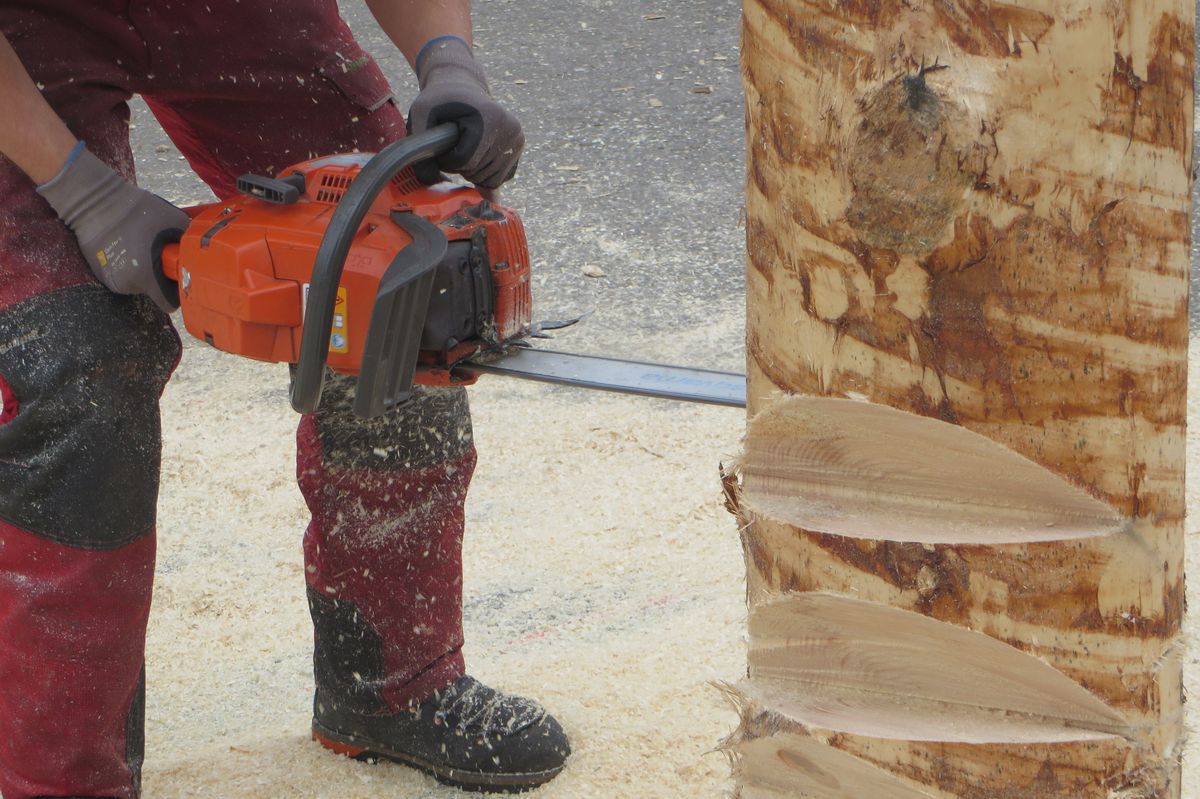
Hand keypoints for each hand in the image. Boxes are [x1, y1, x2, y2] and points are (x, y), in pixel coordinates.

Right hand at [37, 144, 187, 312]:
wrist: (95, 201)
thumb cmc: (138, 210)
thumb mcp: (175, 222)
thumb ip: (188, 242)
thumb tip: (197, 252)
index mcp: (146, 279)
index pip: (169, 303)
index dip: (177, 290)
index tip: (178, 275)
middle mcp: (127, 285)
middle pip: (154, 291)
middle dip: (160, 275)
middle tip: (159, 252)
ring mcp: (111, 280)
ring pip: (137, 283)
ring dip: (144, 270)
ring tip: (141, 245)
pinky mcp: (99, 272)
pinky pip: (122, 274)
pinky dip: (127, 265)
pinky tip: (127, 245)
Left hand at [407, 36, 523, 188]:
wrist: (461, 86)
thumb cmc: (439, 100)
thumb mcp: (420, 115)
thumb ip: (419, 147)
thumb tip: (431, 182)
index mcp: (492, 117)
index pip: (466, 162)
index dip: (447, 159)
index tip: (442, 143)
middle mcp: (512, 129)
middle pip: (478, 172)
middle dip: (459, 166)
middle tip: (453, 144)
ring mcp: (518, 139)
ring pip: (490, 180)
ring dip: (470, 171)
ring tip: (464, 147)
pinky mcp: (519, 147)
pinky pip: (500, 178)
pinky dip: (483, 174)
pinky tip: (476, 155)